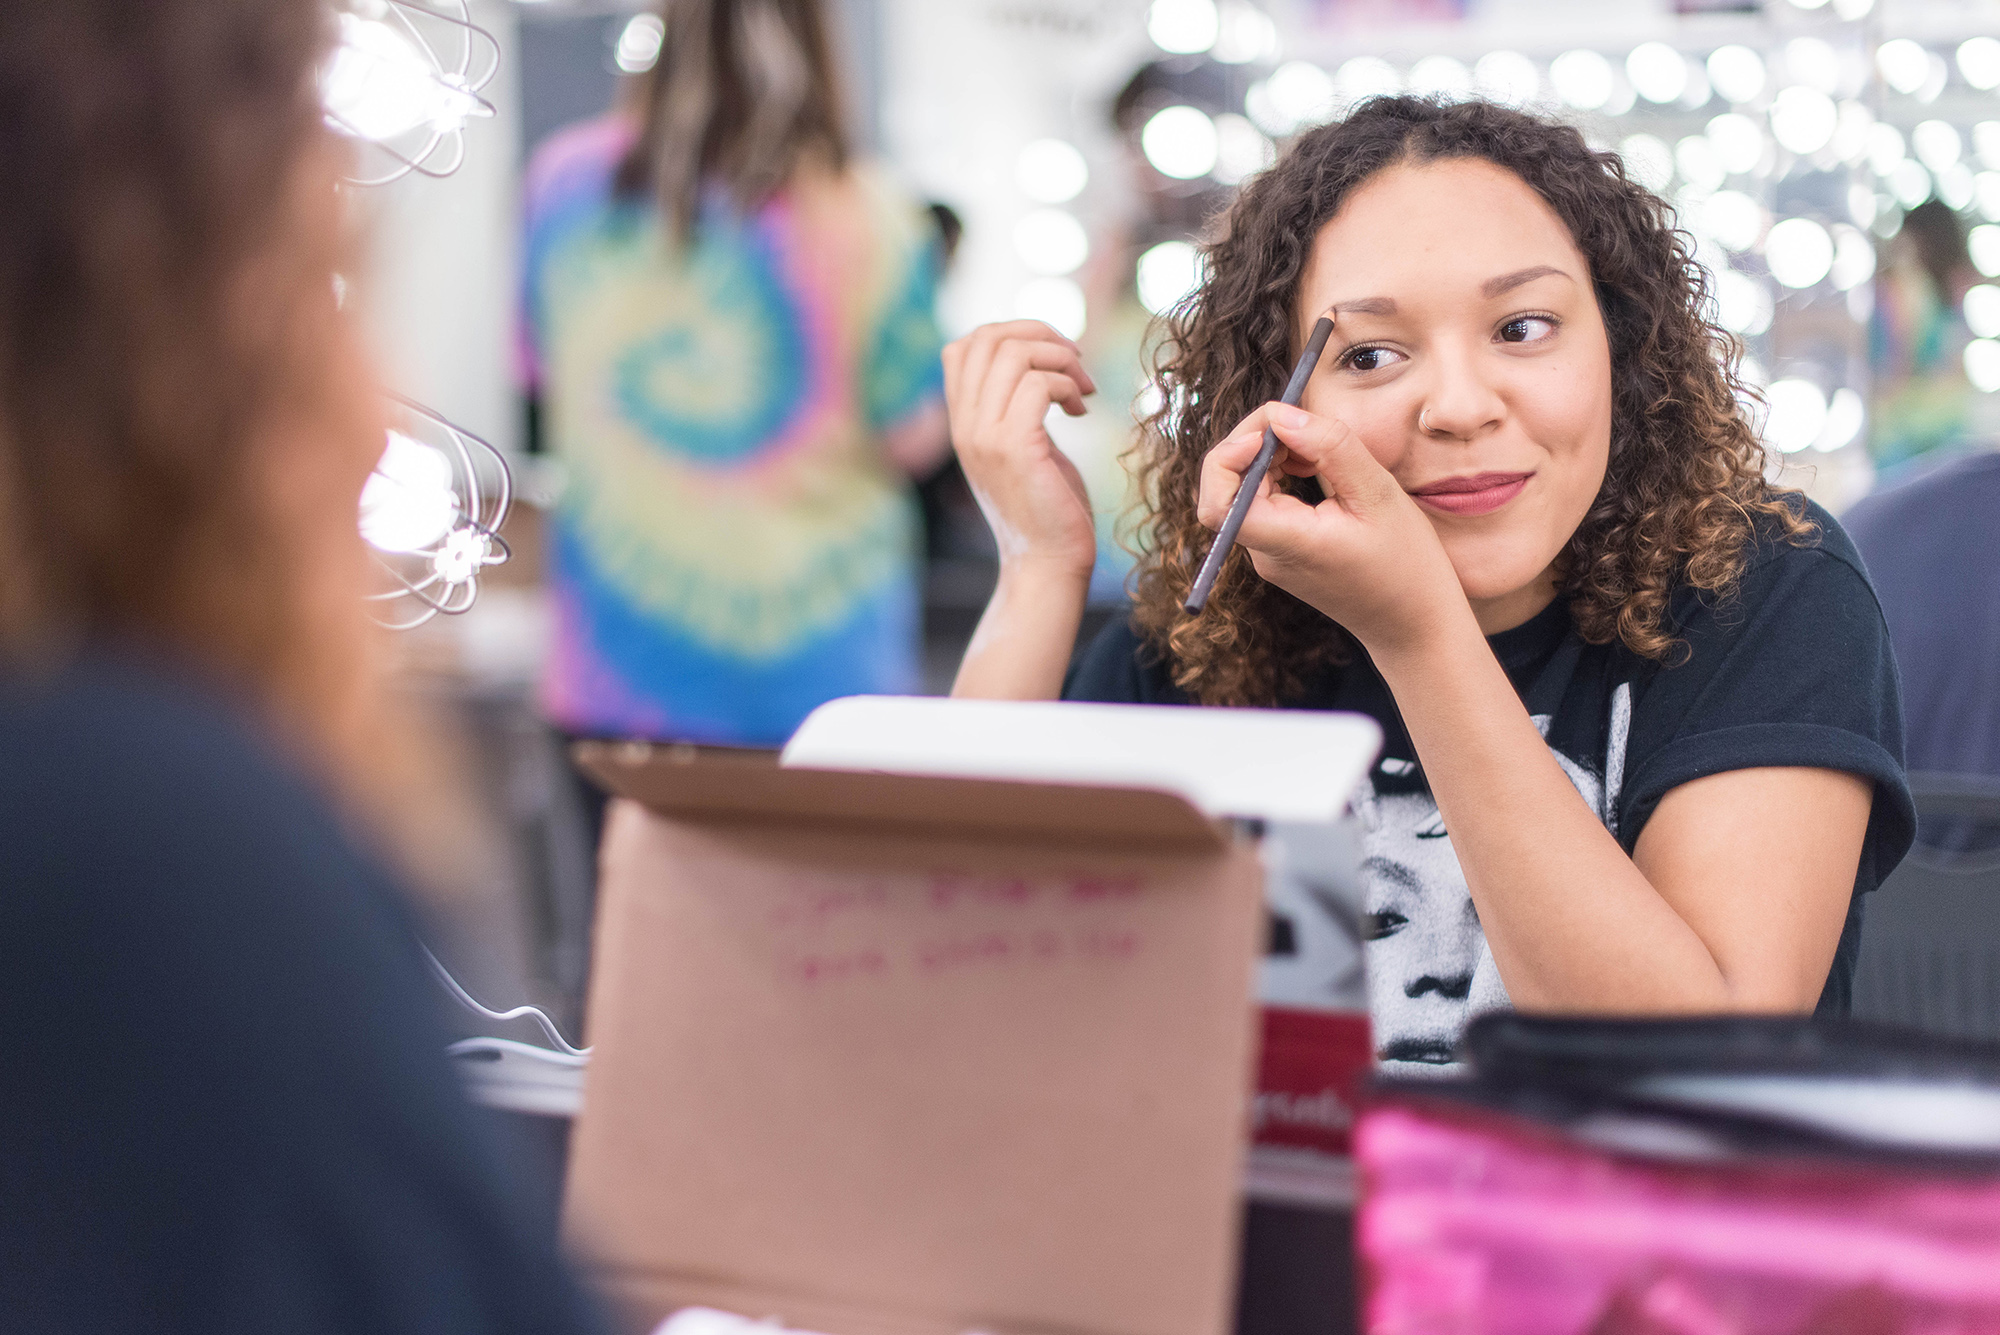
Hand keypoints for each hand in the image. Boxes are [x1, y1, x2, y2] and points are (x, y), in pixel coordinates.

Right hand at [941, 320, 1097, 576]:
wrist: (1047, 564)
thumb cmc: (1046, 507)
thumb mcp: (1021, 447)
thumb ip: (1015, 407)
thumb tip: (1039, 363)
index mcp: (962, 423)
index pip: (962, 347)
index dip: (1010, 334)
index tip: (1051, 359)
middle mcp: (965, 426)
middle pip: (987, 338)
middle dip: (1040, 334)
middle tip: (1075, 362)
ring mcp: (985, 437)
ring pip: (1014, 355)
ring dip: (1060, 359)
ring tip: (1082, 389)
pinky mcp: (1016, 449)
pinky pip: (1039, 385)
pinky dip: (1068, 386)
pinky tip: (1081, 411)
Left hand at [1196, 402, 1463, 652]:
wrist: (1415, 625)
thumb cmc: (1407, 565)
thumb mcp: (1378, 493)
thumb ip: (1329, 448)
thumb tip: (1281, 414)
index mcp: (1286, 544)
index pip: (1217, 503)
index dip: (1229, 456)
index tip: (1271, 429)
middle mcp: (1266, 553)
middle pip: (1226, 487)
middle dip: (1254, 443)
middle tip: (1301, 424)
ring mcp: (1270, 555)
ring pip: (1242, 490)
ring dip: (1269, 456)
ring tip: (1316, 449)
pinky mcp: (1280, 552)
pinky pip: (1262, 502)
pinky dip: (1280, 474)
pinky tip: (1314, 468)